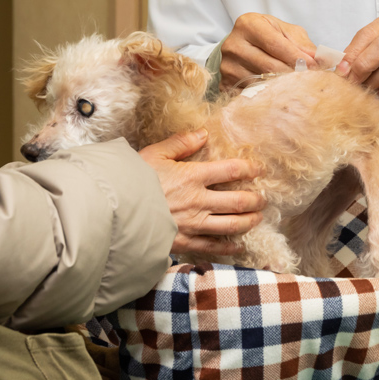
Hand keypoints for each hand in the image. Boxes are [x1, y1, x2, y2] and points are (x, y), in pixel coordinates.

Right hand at [138, 129, 265, 254]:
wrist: (115, 210)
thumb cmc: (132, 179)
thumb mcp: (154, 153)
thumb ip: (180, 143)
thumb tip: (203, 133)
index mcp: (193, 176)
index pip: (232, 170)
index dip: (250, 169)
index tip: (260, 169)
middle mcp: (199, 201)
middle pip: (238, 201)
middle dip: (256, 200)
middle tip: (263, 198)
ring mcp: (193, 224)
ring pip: (231, 224)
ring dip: (249, 221)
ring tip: (257, 218)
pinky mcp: (184, 241)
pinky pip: (213, 246)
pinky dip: (229, 246)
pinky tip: (238, 245)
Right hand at [220, 13, 317, 90]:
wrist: (240, 47)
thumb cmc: (266, 36)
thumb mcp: (284, 31)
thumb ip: (302, 43)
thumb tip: (321, 60)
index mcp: (248, 25)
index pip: (276, 44)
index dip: (298, 57)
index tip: (316, 67)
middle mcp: (233, 45)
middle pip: (269, 66)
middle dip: (294, 75)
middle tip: (312, 82)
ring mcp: (227, 66)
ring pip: (262, 83)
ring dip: (283, 88)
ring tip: (298, 89)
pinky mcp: (226, 84)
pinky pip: (252, 94)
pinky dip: (269, 96)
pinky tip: (280, 95)